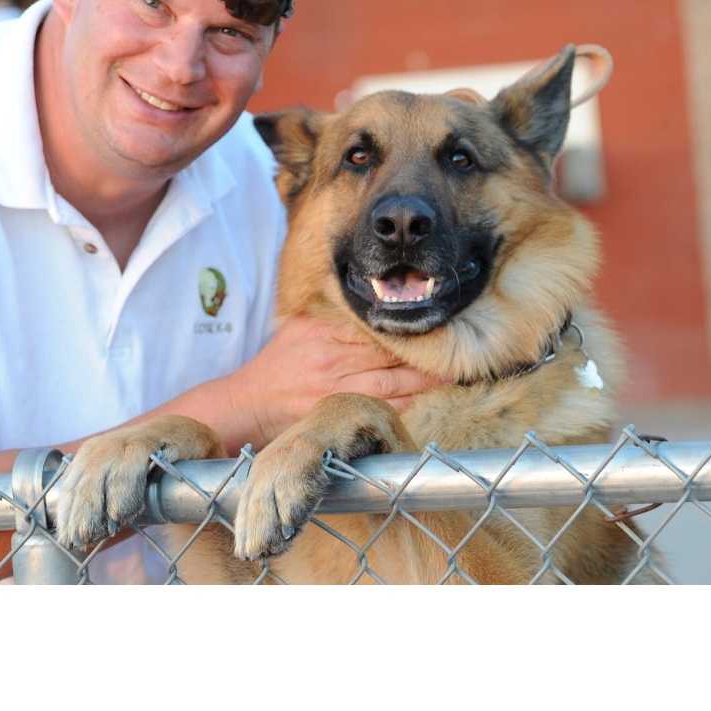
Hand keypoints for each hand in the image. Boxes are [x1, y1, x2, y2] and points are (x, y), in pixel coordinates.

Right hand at [221, 315, 447, 446]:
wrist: (249, 404)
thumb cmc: (279, 362)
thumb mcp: (301, 326)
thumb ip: (334, 313)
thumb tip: (371, 296)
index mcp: (326, 333)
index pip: (377, 327)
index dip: (410, 327)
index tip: (440, 322)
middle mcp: (332, 360)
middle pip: (390, 356)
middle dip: (427, 354)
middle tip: (461, 350)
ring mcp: (335, 390)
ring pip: (391, 386)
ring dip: (425, 382)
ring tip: (454, 374)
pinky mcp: (336, 414)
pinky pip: (379, 410)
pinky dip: (406, 406)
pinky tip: (426, 400)